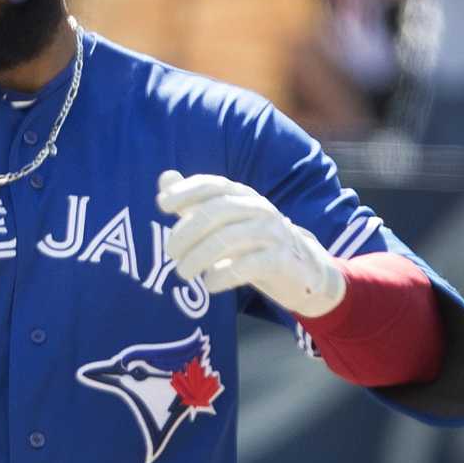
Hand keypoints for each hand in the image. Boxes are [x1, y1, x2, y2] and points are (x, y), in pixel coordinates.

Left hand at [156, 170, 344, 316]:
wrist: (301, 270)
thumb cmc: (251, 242)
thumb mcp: (223, 221)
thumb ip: (193, 202)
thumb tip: (165, 178)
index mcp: (242, 195)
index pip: (212, 185)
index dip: (185, 191)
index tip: (162, 205)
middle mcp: (258, 208)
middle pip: (215, 211)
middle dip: (185, 232)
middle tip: (171, 253)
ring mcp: (272, 232)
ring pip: (228, 238)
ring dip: (198, 258)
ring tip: (183, 273)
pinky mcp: (281, 259)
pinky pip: (247, 266)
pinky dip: (222, 276)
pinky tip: (209, 284)